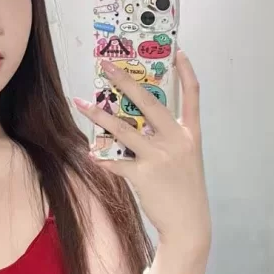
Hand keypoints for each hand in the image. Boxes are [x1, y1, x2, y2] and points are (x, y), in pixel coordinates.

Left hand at [74, 49, 210, 258]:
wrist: (188, 222)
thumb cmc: (183, 188)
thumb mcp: (184, 157)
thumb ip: (166, 138)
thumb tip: (133, 122)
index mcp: (190, 133)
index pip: (193, 96)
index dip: (187, 72)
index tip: (179, 51)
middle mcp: (176, 140)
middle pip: (148, 102)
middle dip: (125, 81)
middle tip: (106, 66)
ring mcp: (159, 157)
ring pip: (123, 129)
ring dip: (98, 115)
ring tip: (80, 102)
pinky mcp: (143, 175)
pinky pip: (115, 162)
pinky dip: (101, 158)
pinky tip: (90, 155)